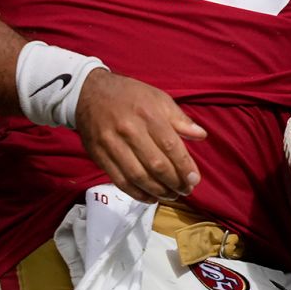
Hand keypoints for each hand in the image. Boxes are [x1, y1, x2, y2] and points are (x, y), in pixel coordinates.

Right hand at [74, 69, 205, 203]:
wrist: (88, 92)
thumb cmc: (129, 95)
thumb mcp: (158, 98)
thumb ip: (179, 118)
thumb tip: (201, 136)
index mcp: (147, 114)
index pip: (170, 146)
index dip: (184, 166)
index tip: (194, 180)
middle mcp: (129, 130)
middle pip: (156, 164)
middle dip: (174, 182)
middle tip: (185, 190)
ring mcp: (111, 144)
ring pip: (138, 176)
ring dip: (158, 191)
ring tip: (171, 195)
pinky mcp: (99, 156)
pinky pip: (120, 181)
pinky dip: (137, 194)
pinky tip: (150, 197)